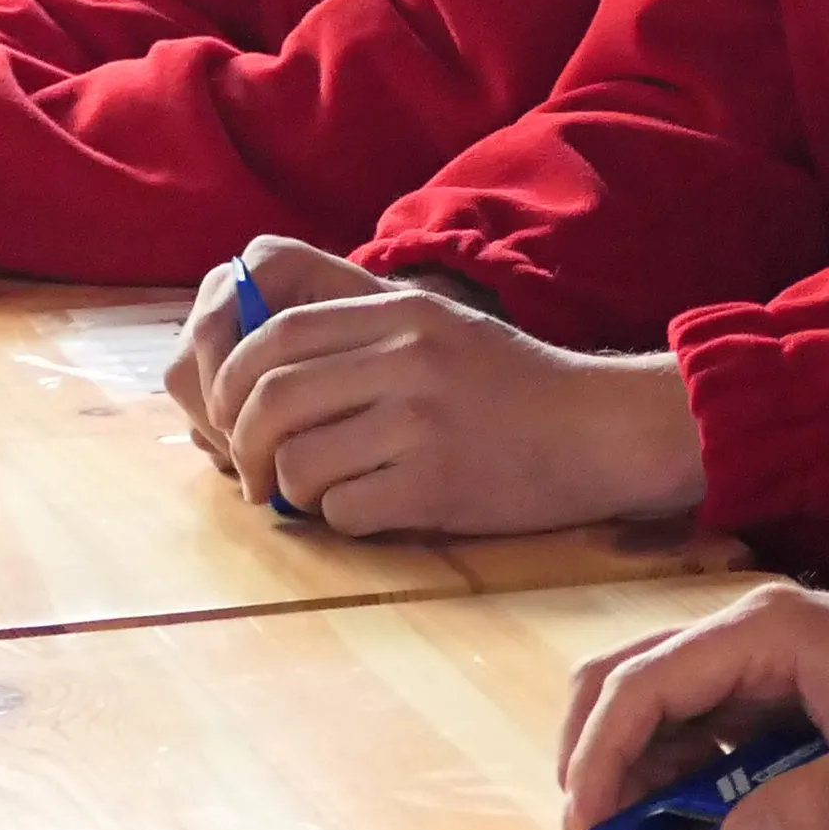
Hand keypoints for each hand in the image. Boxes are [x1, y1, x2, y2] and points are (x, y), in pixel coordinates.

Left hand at [196, 233, 705, 538]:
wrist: (598, 431)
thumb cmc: (509, 385)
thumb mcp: (436, 324)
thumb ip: (355, 324)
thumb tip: (253, 353)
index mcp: (400, 311)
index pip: (276, 332)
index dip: (231, 378)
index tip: (230, 413)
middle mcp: (407, 357)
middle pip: (270, 397)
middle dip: (242, 443)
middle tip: (252, 472)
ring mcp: (421, 421)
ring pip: (298, 461)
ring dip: (292, 488)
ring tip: (321, 491)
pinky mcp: (436, 484)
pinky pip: (343, 510)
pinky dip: (342, 518)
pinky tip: (376, 506)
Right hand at [556, 579, 828, 829]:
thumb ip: (818, 804)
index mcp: (764, 632)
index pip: (646, 684)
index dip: (602, 755)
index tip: (585, 825)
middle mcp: (745, 633)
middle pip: (626, 677)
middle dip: (593, 752)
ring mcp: (755, 658)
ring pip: (651, 700)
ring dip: (629, 765)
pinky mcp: (768, 690)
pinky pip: (692, 725)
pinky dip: (669, 770)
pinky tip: (680, 819)